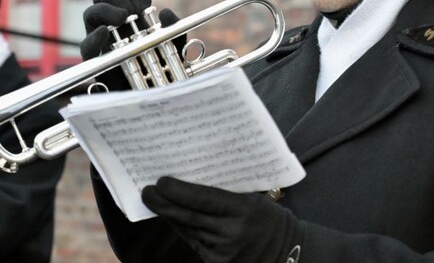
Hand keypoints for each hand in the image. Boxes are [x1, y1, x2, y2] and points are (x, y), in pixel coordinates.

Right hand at [79, 0, 183, 90]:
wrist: (154, 97)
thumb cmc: (163, 70)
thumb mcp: (175, 48)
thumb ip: (175, 30)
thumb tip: (166, 13)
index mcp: (131, 16)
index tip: (147, 4)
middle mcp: (113, 25)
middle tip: (131, 11)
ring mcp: (101, 41)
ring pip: (91, 13)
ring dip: (105, 10)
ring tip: (121, 18)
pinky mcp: (95, 61)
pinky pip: (87, 45)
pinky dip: (94, 37)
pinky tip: (104, 33)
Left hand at [142, 177, 302, 262]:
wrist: (287, 252)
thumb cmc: (268, 218)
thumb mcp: (252, 199)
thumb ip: (224, 194)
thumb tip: (190, 181)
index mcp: (243, 210)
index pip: (203, 199)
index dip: (178, 191)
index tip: (160, 182)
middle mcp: (231, 233)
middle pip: (189, 217)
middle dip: (163, 204)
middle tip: (146, 192)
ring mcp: (223, 252)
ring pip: (188, 230)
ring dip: (171, 216)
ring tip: (156, 201)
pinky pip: (194, 243)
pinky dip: (183, 229)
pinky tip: (174, 219)